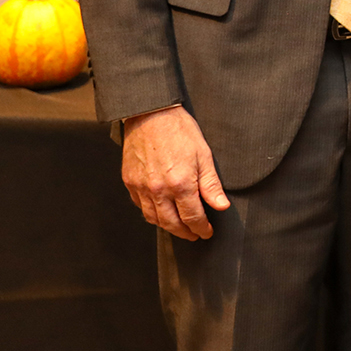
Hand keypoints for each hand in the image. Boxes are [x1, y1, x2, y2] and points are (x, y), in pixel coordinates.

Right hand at [121, 105, 230, 240]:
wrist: (150, 115)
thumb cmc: (180, 131)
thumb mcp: (204, 155)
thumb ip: (211, 185)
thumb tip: (221, 206)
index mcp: (181, 184)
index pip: (192, 217)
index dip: (201, 228)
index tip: (206, 232)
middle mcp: (159, 190)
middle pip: (171, 223)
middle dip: (185, 232)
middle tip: (194, 234)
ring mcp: (142, 188)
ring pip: (154, 218)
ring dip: (168, 226)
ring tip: (179, 227)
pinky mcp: (130, 182)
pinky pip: (141, 206)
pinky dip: (151, 214)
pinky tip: (160, 212)